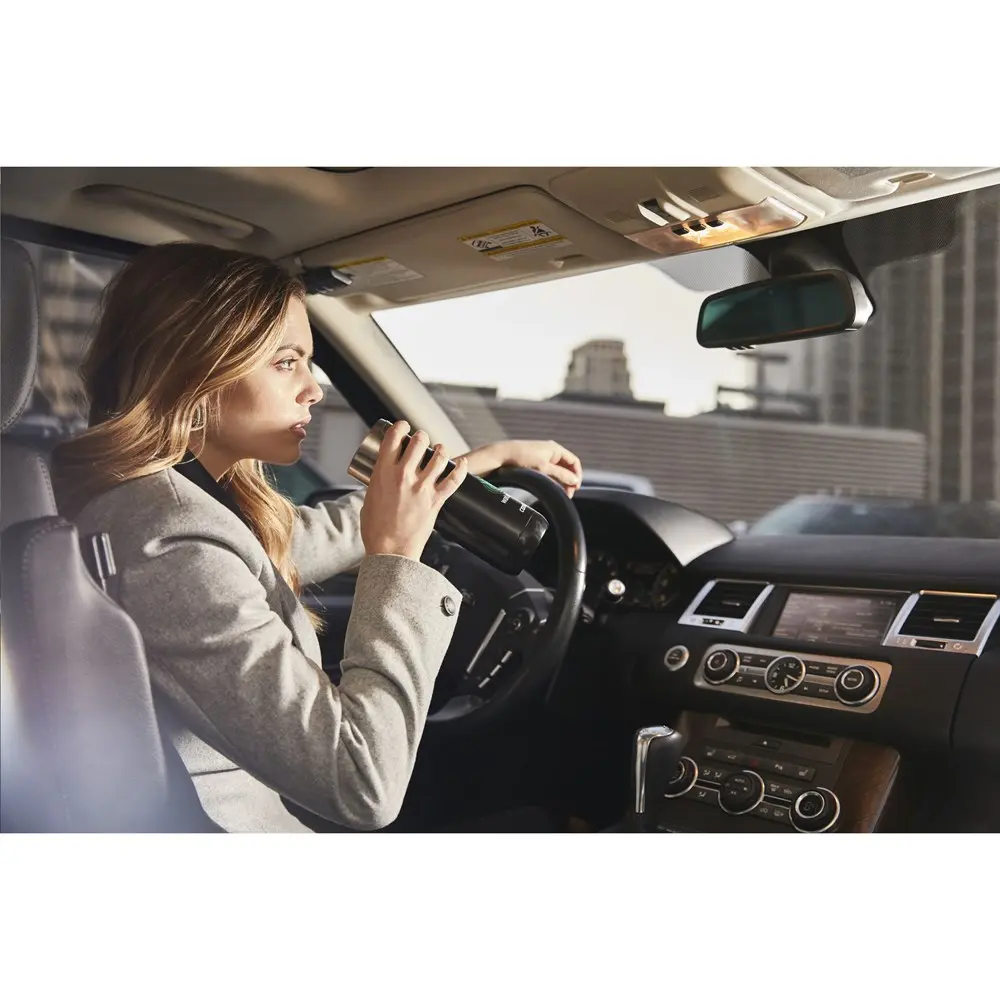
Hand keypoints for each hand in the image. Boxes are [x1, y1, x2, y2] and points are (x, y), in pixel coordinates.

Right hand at [360, 421, 467, 560]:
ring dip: (440, 450)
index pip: (394, 437)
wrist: (390, 551)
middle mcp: (403, 475)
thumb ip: (378, 483)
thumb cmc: (375, 529)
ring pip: (438, 457)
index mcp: (383, 472)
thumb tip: (384, 476)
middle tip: (422, 440)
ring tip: (440, 450)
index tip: (403, 427)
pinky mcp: (436, 500)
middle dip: (421, 437)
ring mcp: (422, 487)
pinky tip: (462, 463)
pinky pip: (453, 479)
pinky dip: (461, 469)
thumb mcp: (368, 498)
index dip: (401, 427)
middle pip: (419, 442)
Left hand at [460, 439, 582, 496]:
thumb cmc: (522, 458)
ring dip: (561, 481)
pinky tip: (551, 488)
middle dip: (569, 480)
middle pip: (567, 467)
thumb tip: (575, 481)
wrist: (501, 456)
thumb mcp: (544, 468)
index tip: (575, 487)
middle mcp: (551, 452)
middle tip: (568, 494)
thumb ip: (561, 475)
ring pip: (558, 471)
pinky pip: (549, 472)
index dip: (577, 474)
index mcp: (555, 449)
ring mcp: (543, 457)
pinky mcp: (535, 463)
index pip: (574, 461)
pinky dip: (552, 480)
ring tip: (560, 493)